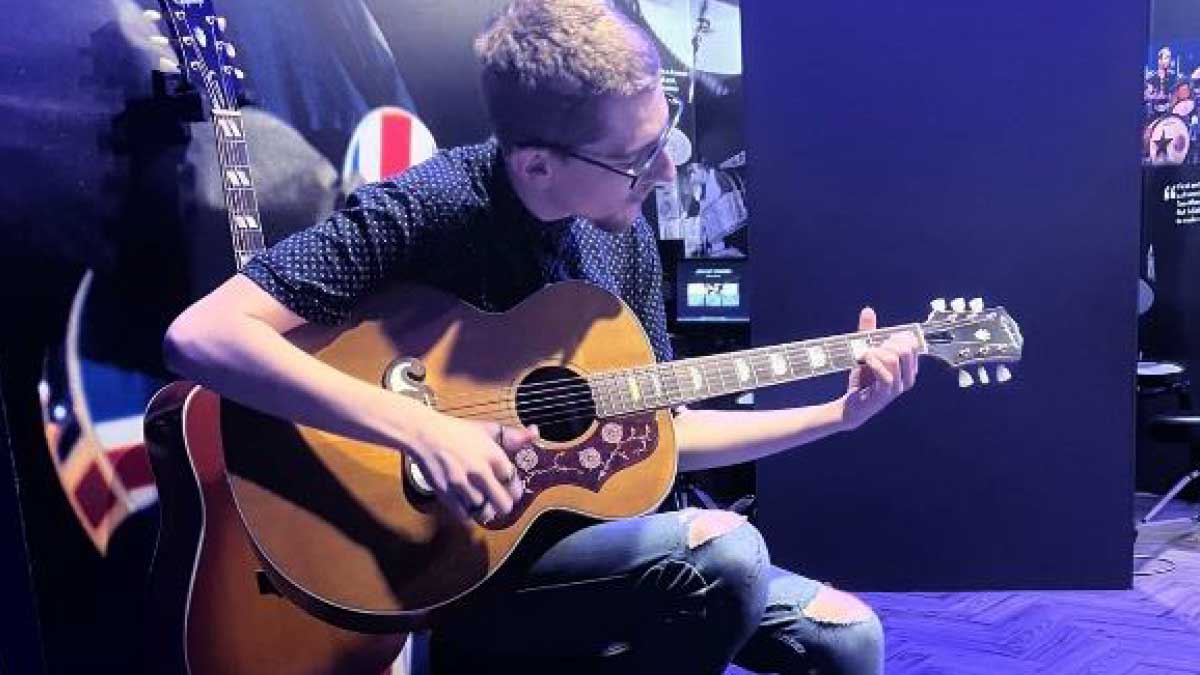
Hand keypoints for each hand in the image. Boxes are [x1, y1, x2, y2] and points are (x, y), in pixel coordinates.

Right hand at [406, 411, 537, 525]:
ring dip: (484, 509)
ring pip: (483, 511)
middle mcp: (479, 472)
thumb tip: (535, 433)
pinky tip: (468, 505)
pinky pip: (464, 516)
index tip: (511, 489)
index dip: (514, 488)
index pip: (514, 482)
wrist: (425, 434)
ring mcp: (461, 484)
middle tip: (500, 502)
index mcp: (493, 455)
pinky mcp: (445, 493)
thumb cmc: (458, 431)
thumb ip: (514, 436)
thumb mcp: (488, 429)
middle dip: (504, 505)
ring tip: (483, 503)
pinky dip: (468, 515)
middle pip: (503, 504)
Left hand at [840, 306, 919, 429]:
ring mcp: (898, 386)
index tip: (881, 340)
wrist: (851, 406)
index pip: (913, 343)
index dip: (897, 336)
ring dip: (876, 352)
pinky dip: (873, 361)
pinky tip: (863, 360)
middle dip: (887, 343)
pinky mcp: (886, 393)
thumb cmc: (862, 380)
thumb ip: (868, 333)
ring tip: (864, 355)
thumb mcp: (866, 353)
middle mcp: (908, 376)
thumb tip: (868, 310)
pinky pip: (885, 373)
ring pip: (894, 358)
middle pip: (906, 348)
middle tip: (871, 349)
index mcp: (908, 366)